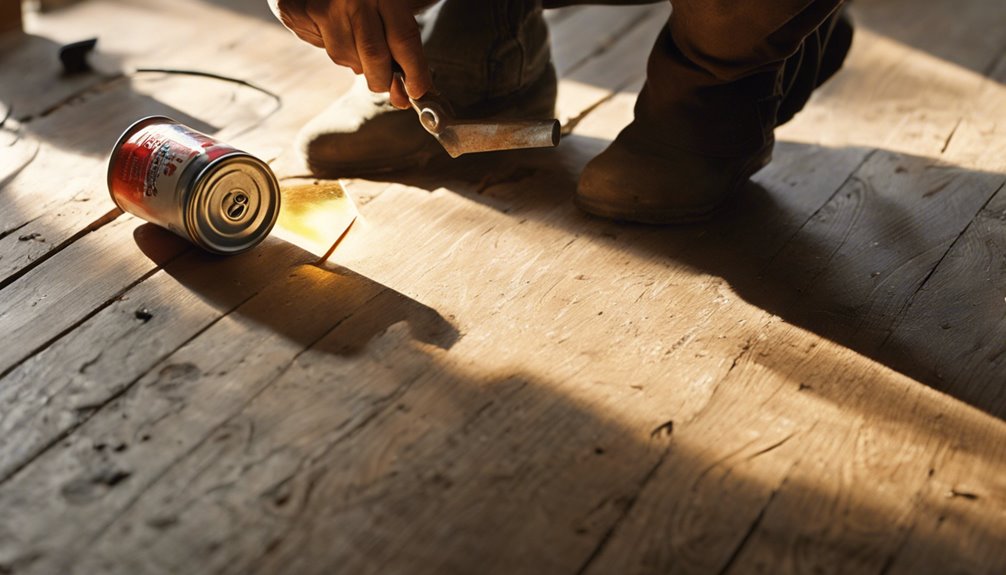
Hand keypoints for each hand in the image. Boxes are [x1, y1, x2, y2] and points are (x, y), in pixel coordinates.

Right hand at [268, 0, 433, 107]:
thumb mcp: (394, 3)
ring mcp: (325, 4)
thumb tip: (402, 95)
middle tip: (385, 82)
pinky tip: (333, 27)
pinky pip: (322, 48)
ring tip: (356, 39)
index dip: (415, 72)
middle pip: (375, 56)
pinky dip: (331, 45)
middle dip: (383, 79)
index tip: (419, 92)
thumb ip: (401, 42)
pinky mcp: (297, 11)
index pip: (404, 40)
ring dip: (355, 60)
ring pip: (346, 57)